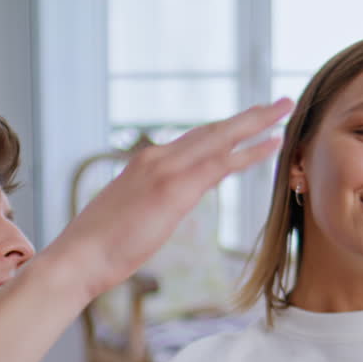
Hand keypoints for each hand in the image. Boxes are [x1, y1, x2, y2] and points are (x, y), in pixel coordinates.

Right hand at [45, 98, 292, 299]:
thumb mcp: (129, 217)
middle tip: (277, 104)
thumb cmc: (99, 247)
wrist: (78, 257)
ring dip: (256, 122)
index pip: (193, 140)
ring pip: (220, 137)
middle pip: (211, 130)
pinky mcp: (173, 189)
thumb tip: (162, 210)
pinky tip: (272, 143)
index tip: (246, 122)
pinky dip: (248, 151)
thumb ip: (150, 205)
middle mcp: (156, 157)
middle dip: (247, 116)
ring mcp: (165, 169)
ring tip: (284, 109)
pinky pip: (220, 163)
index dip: (223, 130)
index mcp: (145, 163)